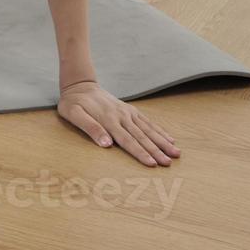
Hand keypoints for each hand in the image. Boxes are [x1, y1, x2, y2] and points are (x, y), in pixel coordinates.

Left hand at [57, 80, 180, 166]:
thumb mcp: (73, 114)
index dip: (140, 153)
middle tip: (169, 163)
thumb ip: (90, 128)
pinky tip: (170, 138)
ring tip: (176, 153)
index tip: (152, 164)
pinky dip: (159, 130)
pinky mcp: (130, 110)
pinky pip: (147, 121)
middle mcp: (121, 116)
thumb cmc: (73, 103)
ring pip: (148, 129)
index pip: (127, 141)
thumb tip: (106, 144)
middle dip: (156, 151)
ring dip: (162, 142)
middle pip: (141, 137)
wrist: (79, 85)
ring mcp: (127, 113)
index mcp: (108, 120)